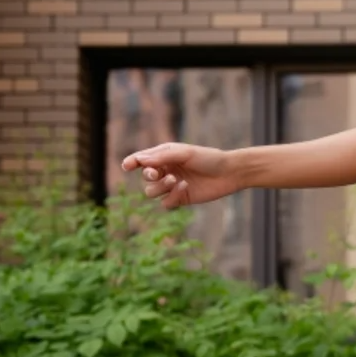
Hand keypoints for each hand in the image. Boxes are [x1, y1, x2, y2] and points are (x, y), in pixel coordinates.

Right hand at [121, 142, 237, 209]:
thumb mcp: (184, 153)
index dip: (132, 163)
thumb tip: (141, 161)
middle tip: (157, 173)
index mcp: (164, 156)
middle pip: (146, 177)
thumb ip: (162, 156)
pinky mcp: (180, 199)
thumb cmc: (207, 158)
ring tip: (175, 179)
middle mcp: (166, 171)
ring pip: (152, 192)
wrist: (229, 173)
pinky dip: (172, 197)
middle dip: (149, 175)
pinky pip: (165, 203)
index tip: (127, 166)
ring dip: (160, 186)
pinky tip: (184, 187)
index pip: (142, 160)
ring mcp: (172, 186)